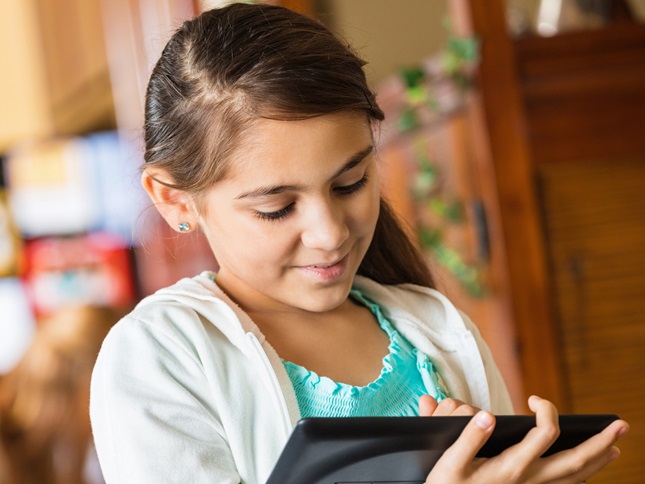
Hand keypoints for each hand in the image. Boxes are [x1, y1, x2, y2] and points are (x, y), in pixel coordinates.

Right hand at [425, 395, 628, 483]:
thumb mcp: (448, 464)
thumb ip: (468, 438)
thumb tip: (487, 415)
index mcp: (510, 468)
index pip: (544, 434)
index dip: (547, 411)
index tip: (534, 399)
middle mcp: (527, 481)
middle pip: (575, 461)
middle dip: (599, 442)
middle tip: (620, 425)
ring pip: (575, 478)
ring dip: (597, 461)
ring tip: (614, 447)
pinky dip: (581, 479)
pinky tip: (586, 474)